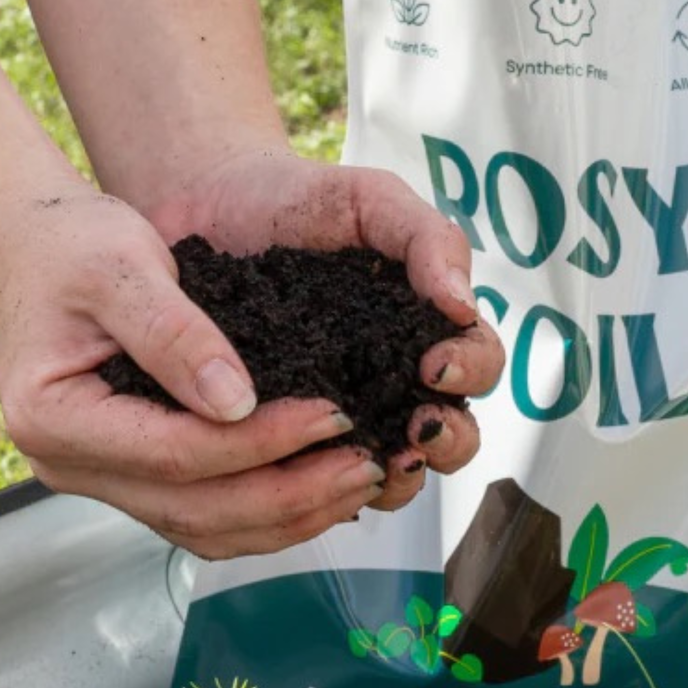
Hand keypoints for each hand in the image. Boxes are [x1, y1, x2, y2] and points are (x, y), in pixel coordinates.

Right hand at [0, 161, 496, 559]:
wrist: (28, 242)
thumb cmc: (67, 242)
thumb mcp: (121, 266)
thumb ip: (175, 334)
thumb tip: (238, 404)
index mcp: (56, 419)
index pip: (179, 454)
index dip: (265, 442)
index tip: (337, 413)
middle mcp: (69, 466)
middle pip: (198, 510)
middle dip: (292, 494)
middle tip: (368, 464)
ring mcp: (99, 479)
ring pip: (206, 528)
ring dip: (289, 515)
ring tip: (359, 479)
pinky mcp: (129, 475)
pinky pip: (205, 514)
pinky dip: (266, 510)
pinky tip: (323, 486)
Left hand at [143, 150, 503, 509]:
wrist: (209, 205)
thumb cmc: (300, 200)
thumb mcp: (372, 200)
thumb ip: (427, 239)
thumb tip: (464, 305)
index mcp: (425, 327)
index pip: (477, 364)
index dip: (469, 372)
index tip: (433, 364)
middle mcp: (394, 381)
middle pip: (449, 436)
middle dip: (446, 442)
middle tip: (414, 431)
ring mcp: (342, 414)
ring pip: (390, 473)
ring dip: (394, 480)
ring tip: (371, 466)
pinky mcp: (286, 436)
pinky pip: (314, 480)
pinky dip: (321, 487)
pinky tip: (307, 474)